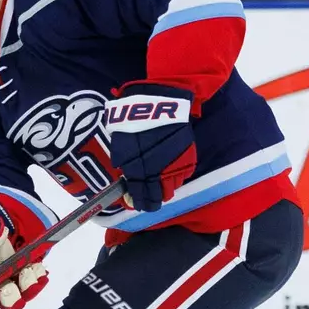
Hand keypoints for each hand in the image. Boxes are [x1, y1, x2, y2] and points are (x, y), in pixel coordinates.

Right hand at [0, 198, 47, 308]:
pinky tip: (39, 266)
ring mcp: (13, 281)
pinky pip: (35, 280)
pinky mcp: (25, 273)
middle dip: (12, 296)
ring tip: (31, 269)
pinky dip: (39, 274)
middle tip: (13, 282)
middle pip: (8, 302)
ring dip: (30, 284)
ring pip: (24, 293)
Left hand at [105, 82, 196, 212]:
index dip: (138, 203)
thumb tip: (127, 182)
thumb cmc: (133, 121)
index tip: (135, 204)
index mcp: (139, 172)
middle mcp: (159, 174)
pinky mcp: (188, 159)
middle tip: (147, 193)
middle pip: (159, 198)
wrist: (159, 104)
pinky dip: (176, 174)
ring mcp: (176, 167)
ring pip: (172, 188)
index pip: (141, 198)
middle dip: (152, 198)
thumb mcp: (120, 146)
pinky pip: (182, 175)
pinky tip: (169, 167)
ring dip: (164, 186)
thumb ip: (124, 166)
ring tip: (158, 179)